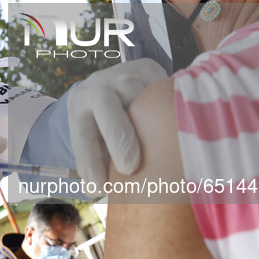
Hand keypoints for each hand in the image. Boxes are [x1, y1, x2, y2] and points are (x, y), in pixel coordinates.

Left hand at [67, 59, 167, 195]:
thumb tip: (97, 189)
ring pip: (140, 97)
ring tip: (162, 150)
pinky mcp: (149, 68)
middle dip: (119, 138)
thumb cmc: (100, 127)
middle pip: (107, 106)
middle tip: (130, 167)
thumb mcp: (91, 143)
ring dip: (153, 124)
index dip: (91, 161)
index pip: (83, 134)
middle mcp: (98, 84)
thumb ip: (94, 165)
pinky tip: (179, 128)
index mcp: (79, 104)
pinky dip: (171, 108)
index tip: (101, 187)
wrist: (110, 88)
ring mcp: (124, 73)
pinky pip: (163, 88)